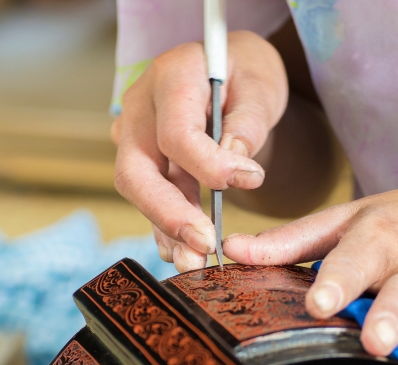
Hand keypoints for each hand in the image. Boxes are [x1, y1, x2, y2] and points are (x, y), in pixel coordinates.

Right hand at [112, 31, 287, 271]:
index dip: (211, 166)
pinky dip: (168, 224)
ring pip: (140, 190)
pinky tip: (184, 251)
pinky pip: (152, 195)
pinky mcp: (147, 157)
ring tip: (195, 262)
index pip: (177, 134)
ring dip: (167, 229)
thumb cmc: (247, 71)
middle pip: (137, 171)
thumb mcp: (261, 86)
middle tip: (204, 247)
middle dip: (169, 214)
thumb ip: (249, 124)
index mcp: (171, 77)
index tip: (251, 181)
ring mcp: (136, 133)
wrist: (231, 69)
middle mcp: (141, 106)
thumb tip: (238, 172)